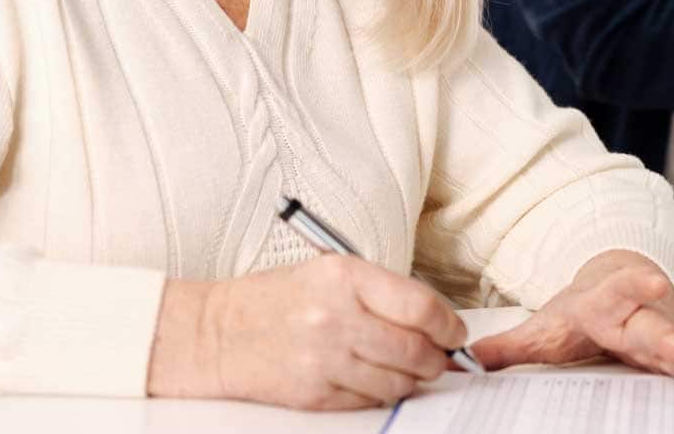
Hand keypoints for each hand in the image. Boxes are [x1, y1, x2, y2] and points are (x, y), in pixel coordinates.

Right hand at [147, 257, 463, 409]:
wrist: (219, 332)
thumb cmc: (277, 297)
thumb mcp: (329, 272)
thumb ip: (380, 292)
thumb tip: (431, 318)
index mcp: (344, 277)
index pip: (418, 306)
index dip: (447, 324)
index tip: (454, 331)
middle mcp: (335, 318)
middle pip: (414, 350)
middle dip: (437, 358)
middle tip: (440, 356)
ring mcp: (324, 359)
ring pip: (397, 382)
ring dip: (414, 380)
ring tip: (411, 369)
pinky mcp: (314, 394)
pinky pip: (369, 401)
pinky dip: (382, 394)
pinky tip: (376, 380)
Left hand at [470, 251, 673, 390]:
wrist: (616, 287)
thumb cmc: (580, 314)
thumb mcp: (544, 326)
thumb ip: (510, 346)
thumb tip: (465, 362)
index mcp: (602, 307)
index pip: (612, 297)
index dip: (625, 291)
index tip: (641, 281)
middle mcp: (638, 317)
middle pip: (651, 327)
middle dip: (664, 338)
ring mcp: (664, 334)